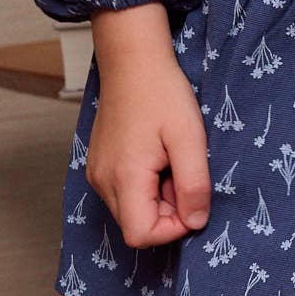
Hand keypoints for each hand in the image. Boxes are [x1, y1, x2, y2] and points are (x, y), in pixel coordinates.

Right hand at [86, 5, 209, 247]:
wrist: (133, 61)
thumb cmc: (162, 94)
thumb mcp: (189, 138)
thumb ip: (194, 184)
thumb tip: (196, 221)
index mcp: (123, 177)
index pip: (142, 235)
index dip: (173, 227)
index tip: (193, 198)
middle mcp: (102, 182)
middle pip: (137, 224)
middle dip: (169, 209)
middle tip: (184, 170)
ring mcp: (98, 173)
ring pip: (132, 209)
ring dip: (159, 195)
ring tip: (171, 158)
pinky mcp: (100, 165)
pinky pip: (125, 191)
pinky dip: (147, 183)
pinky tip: (159, 154)